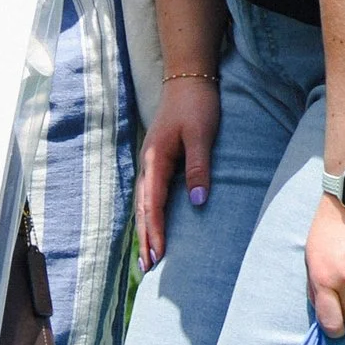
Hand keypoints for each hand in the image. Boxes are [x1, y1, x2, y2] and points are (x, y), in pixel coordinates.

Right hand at [137, 73, 217, 270]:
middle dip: (145, 238)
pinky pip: (151, 194)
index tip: (158, 256)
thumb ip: (198, 168)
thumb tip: (196, 203)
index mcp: (156, 159)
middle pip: (144, 208)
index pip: (154, 204)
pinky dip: (150, 215)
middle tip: (148, 267)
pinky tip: (154, 226)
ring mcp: (151, 162)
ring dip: (145, 230)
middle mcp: (148, 164)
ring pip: (144, 203)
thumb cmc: (196, 105)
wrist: (188, 77)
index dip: (156, 231)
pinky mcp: (158, 160)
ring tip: (148, 256)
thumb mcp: (201, 135)